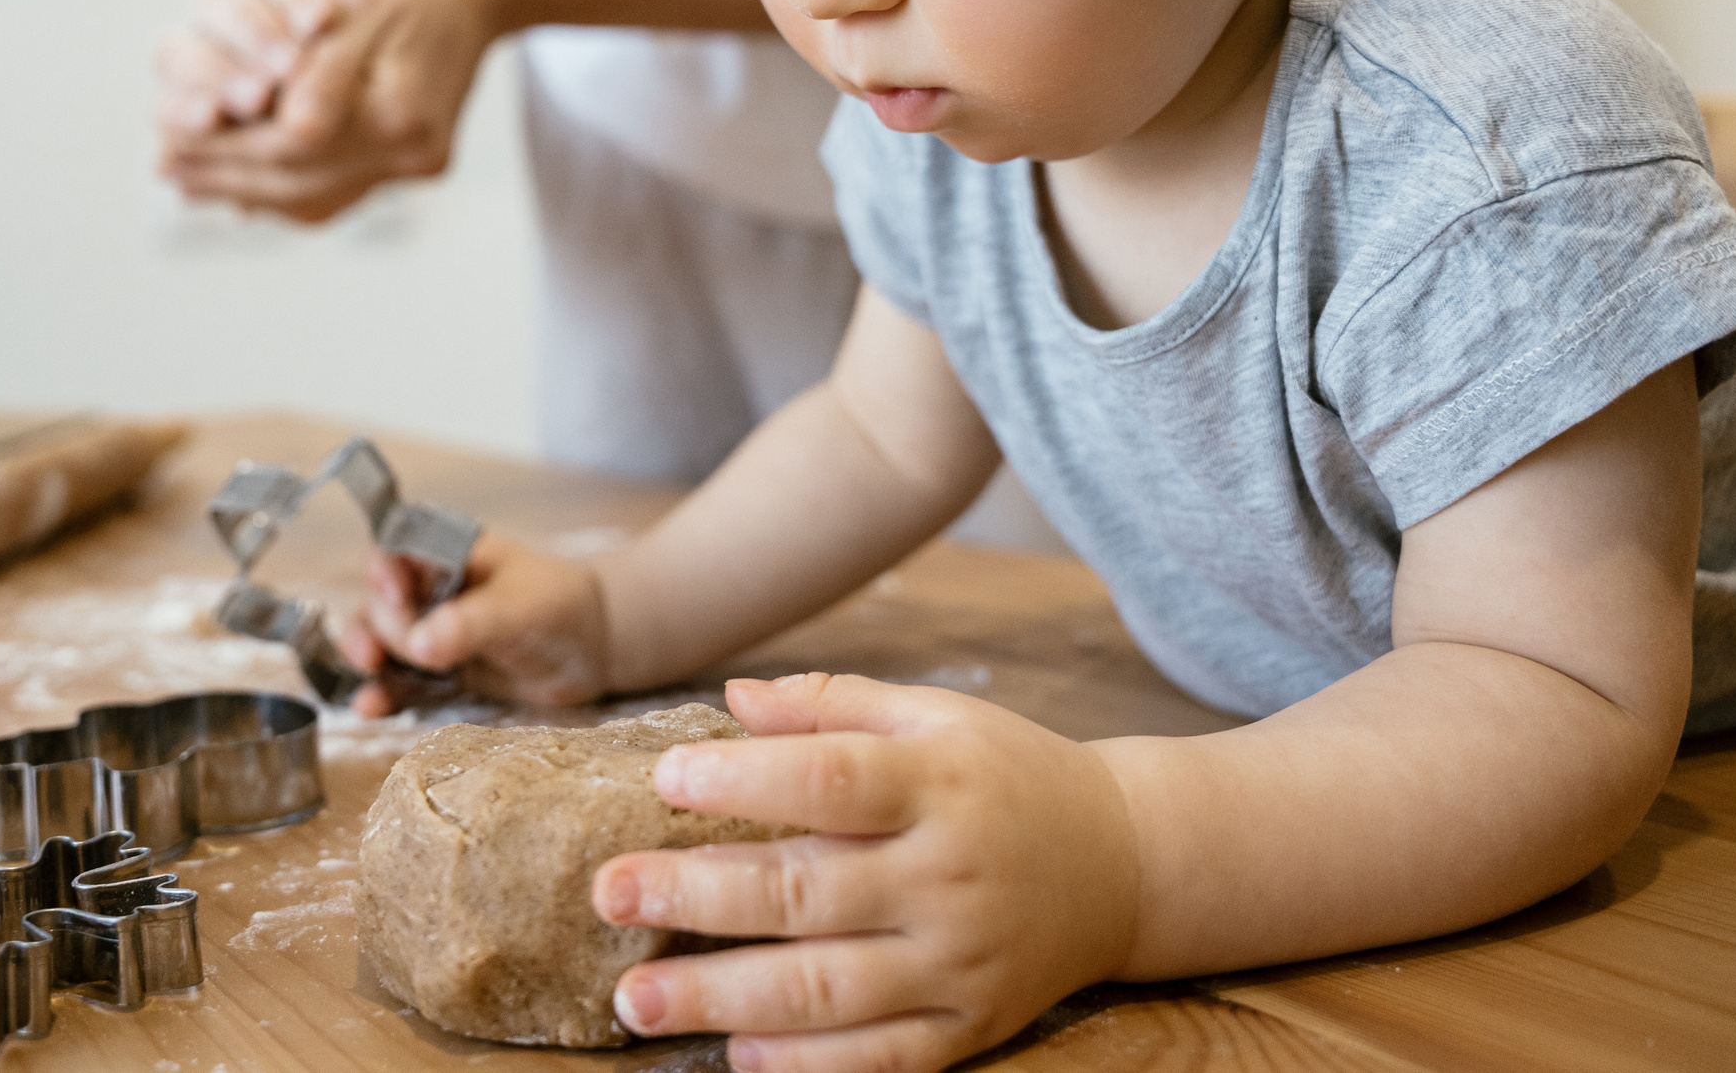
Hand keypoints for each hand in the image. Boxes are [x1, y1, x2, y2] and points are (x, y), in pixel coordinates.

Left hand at [157, 0, 518, 222]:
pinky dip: (289, 191)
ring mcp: (418, 165)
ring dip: (250, 193)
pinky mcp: (416, 166)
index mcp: (398, 111)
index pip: (290, 144)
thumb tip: (282, 127)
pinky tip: (248, 186)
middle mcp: (412, 151)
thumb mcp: (361, 0)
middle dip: (227, 176)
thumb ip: (322, 71)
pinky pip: (341, 191)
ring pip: (318, 198)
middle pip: (300, 181)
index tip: (166, 141)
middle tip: (165, 170)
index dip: (223, 145)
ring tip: (193, 183)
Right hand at [337, 532, 608, 717]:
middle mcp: (430, 589)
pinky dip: (383, 692)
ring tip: (369, 678)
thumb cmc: (560, 606)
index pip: (394, 553)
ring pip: (380, 641)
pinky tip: (369, 709)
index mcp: (446, 554)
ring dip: (367, 659)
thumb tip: (421, 644)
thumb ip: (471, 622)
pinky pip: (400, 680)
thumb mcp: (519, 608)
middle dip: (390, 629)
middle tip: (422, 652)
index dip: (383, 574)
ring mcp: (432, 630)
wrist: (595, 648)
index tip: (396, 597)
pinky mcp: (440, 671)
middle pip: (381, 603)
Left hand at [592, 674, 1141, 1072]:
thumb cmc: (1004, 775)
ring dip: (724, 997)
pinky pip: (883, 1058)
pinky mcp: (971, 1026)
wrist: (1125, 863)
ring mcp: (961, 961)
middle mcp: (949, 876)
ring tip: (637, 997)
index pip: (833, 779)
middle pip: (811, 892)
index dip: (747, 779)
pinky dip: (809, 1063)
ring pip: (831, 990)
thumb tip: (731, 699)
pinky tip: (738, 1054)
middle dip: (699, 897)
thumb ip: (832, 704)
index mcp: (939, 784)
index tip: (664, 778)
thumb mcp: (934, 715)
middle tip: (610, 893)